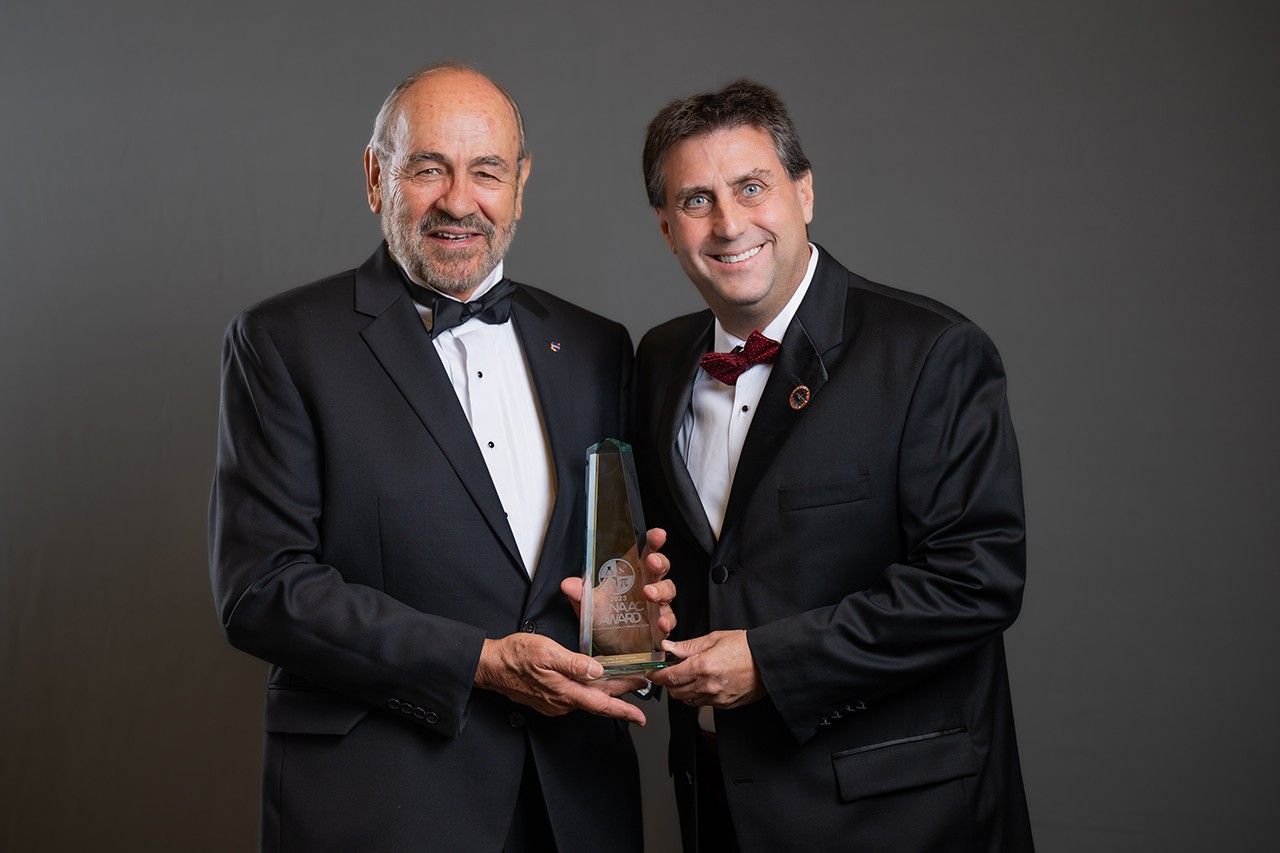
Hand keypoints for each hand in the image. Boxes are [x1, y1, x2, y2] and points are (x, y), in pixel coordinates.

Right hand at [474, 633, 646, 724]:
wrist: (492, 666)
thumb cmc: (516, 656)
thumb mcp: (546, 652)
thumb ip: (573, 663)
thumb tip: (597, 670)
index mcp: (565, 692)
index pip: (601, 704)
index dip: (624, 711)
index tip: (641, 717)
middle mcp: (562, 702)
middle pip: (599, 699)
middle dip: (621, 694)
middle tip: (640, 684)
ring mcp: (555, 703)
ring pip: (587, 697)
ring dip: (606, 690)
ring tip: (623, 679)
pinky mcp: (549, 699)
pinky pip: (575, 696)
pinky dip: (589, 689)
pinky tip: (594, 679)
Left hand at [561, 527, 676, 637]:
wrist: (608, 647)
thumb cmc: (603, 619)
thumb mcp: (588, 605)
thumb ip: (580, 594)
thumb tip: (568, 584)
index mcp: (632, 574)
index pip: (646, 551)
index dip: (653, 541)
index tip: (657, 535)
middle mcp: (647, 586)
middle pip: (661, 568)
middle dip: (659, 562)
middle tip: (651, 562)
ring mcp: (655, 606)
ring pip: (668, 591)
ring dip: (661, 590)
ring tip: (650, 593)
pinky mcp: (659, 625)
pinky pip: (669, 620)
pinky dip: (667, 620)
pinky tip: (660, 622)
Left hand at [648, 630, 763, 709]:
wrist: (769, 661)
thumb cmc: (745, 647)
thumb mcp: (714, 639)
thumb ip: (688, 646)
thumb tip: (669, 647)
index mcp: (702, 667)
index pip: (670, 677)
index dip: (658, 676)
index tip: (654, 672)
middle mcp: (707, 686)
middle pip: (675, 692)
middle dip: (669, 683)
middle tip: (671, 672)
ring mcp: (716, 698)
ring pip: (687, 700)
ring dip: (682, 690)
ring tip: (689, 677)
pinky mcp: (724, 705)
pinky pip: (702, 704)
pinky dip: (698, 696)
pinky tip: (703, 684)